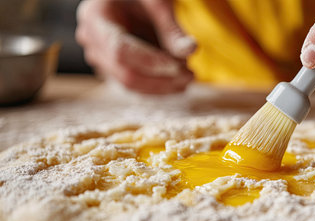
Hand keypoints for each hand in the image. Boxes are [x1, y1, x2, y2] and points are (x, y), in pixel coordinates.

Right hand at [76, 0, 195, 93]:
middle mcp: (91, 41)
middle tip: (190, 75)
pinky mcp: (110, 69)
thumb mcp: (157, 3)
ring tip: (188, 76)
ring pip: (129, 85)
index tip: (180, 66)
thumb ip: (172, 28)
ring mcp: (98, 58)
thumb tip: (191, 50)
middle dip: (161, 79)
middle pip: (125, 74)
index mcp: (95, 18)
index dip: (151, 62)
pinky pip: (133, 85)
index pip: (120, 50)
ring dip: (162, 86)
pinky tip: (177, 81)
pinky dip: (156, 86)